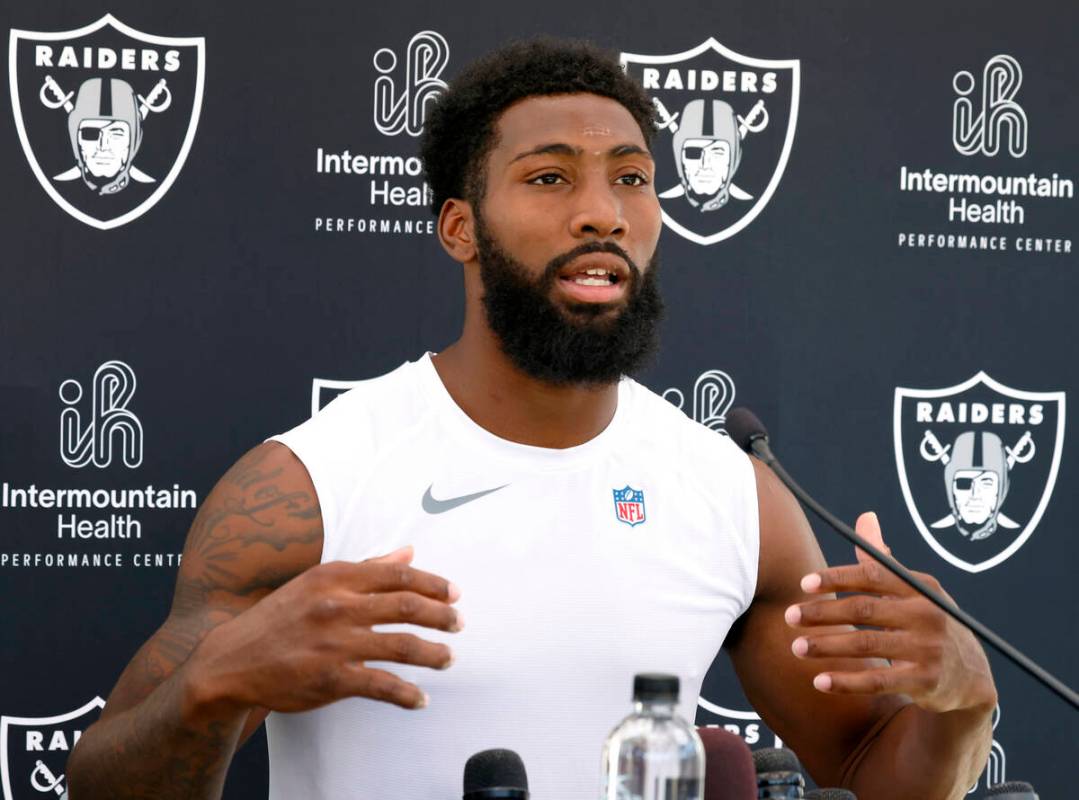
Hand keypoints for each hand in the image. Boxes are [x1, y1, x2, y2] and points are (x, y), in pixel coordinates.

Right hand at [191, 545, 461, 713]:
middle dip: (441, 615)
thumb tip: (409, 552)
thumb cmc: (280, 617)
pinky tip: (420, 698)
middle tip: (459, 623)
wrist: (231, 660)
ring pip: (401, 645)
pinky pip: (382, 686)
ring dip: (433, 653)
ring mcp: (335, 643)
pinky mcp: (331, 679)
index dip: (432, 584)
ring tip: (449, 657)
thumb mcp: (318, 582)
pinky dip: (408, 694)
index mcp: (335, 576)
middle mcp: (337, 606)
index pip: (397, 575)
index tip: (454, 593)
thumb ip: (367, 568)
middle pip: (406, 606)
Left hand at [783, 512, 995, 713]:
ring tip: (796, 647)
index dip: (836, 578)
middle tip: (789, 617)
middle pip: (863, 609)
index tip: (803, 584)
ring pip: (866, 644)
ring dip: (826, 646)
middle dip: (822, 612)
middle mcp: (927, 614)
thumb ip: (883, 561)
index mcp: (921, 587)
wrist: (971, 676)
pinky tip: (819, 682)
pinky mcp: (926, 681)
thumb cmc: (928, 623)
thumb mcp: (915, 590)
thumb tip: (865, 517)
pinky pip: (878, 680)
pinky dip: (847, 681)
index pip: (872, 576)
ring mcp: (928, 648)